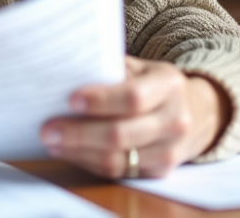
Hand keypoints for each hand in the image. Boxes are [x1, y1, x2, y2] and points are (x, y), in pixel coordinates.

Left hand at [40, 56, 230, 178]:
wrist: (191, 111)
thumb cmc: (149, 83)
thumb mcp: (138, 67)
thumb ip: (108, 69)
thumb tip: (62, 73)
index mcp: (168, 84)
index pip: (133, 97)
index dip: (100, 101)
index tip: (70, 100)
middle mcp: (175, 119)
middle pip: (122, 134)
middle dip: (79, 133)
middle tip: (47, 129)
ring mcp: (171, 149)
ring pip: (118, 159)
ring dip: (79, 152)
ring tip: (52, 142)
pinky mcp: (161, 170)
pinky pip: (119, 172)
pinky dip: (90, 163)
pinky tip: (70, 152)